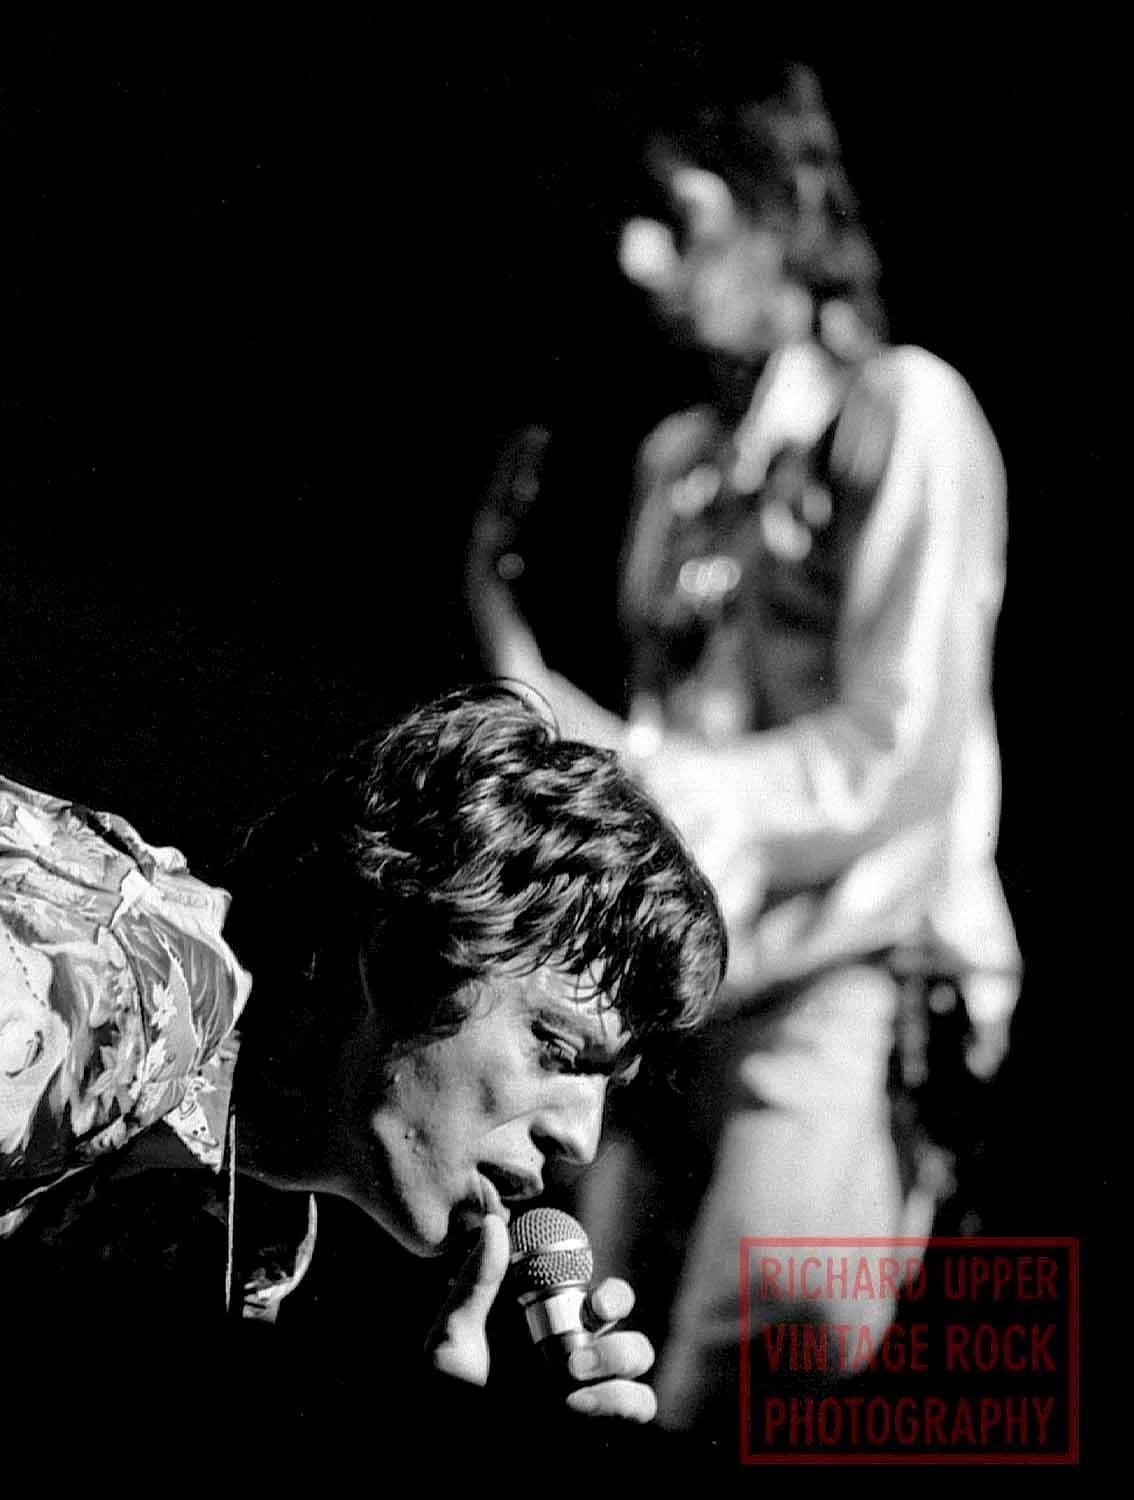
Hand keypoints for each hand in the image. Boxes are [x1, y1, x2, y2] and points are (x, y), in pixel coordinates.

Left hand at [425, 1214, 656, 1422]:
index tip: (583, 1284)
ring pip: (639, 1351)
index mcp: (544, 1314)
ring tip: (574, 1374)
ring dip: (619, 1353)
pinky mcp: (602, 1420)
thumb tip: (495, 1224)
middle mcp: (573, 1342)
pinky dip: (620, 1398)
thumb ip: (476, 1281)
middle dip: (617, 1300)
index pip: (584, 1278)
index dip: (590, 1269)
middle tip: (593, 1314)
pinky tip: (579, 1405)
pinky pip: (641, 1402)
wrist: (457, 1447)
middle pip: (622, 1306)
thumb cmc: (450, 1390)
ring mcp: (592, 1381)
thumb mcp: (454, 1334)